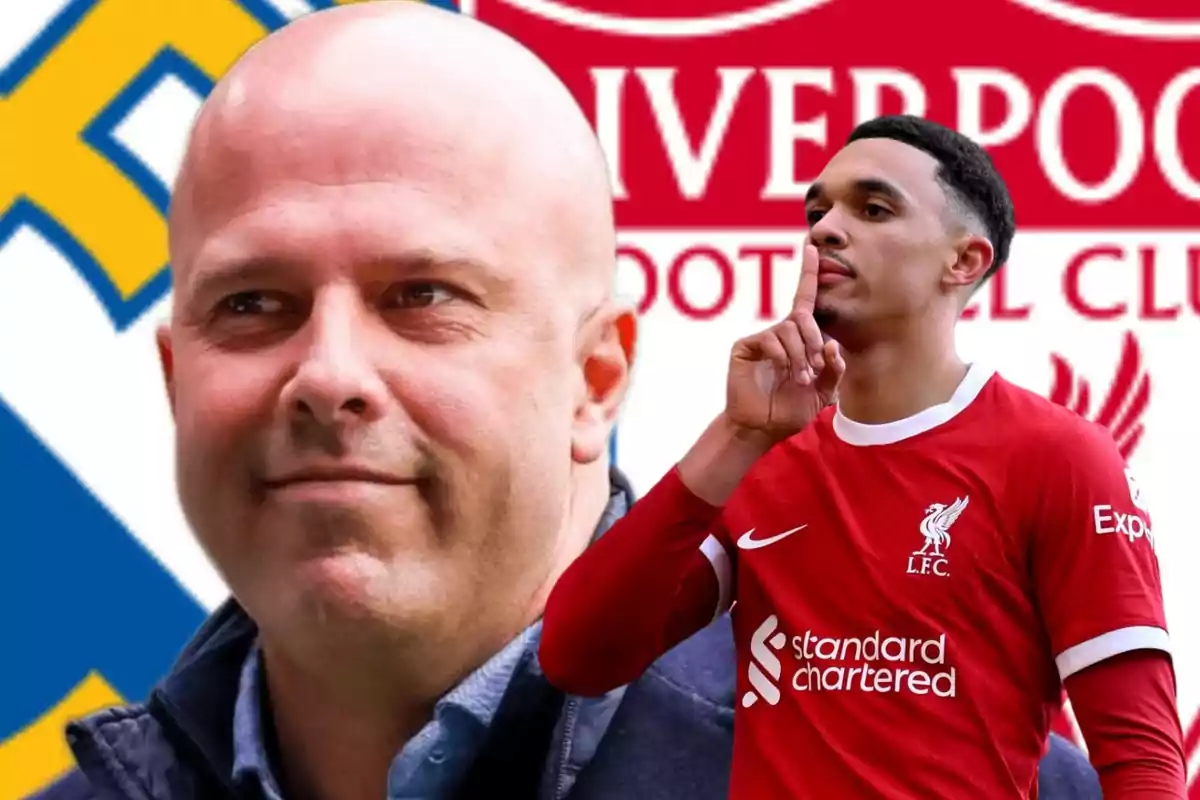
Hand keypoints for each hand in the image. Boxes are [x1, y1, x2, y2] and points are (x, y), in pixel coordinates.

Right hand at [725, 243, 844, 442]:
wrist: (762, 428)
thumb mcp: (823, 392)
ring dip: (800, 355)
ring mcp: (761, 338)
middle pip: (803, 316)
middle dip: (814, 340)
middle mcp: (779, 333)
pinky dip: (782, 355)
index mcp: (798, 339)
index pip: (805, 300)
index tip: (812, 246)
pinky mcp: (744, 346)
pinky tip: (782, 370)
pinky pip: (769, 338)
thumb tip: (832, 344)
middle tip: (814, 367)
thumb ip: (833, 369)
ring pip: (789, 329)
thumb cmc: (790, 409)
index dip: (808, 273)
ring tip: (799, 378)